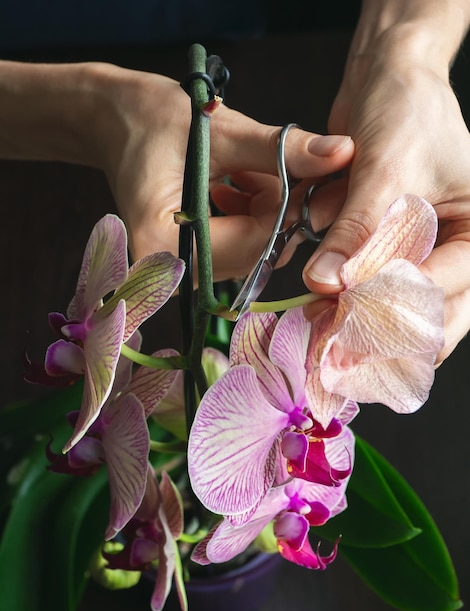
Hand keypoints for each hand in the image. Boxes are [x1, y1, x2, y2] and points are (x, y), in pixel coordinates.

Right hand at [96, 67, 353, 280]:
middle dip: (278, 209)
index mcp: (165, 242)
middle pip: (256, 252)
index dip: (290, 210)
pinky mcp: (189, 260)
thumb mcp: (221, 131)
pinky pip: (239, 246)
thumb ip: (281, 150)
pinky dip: (250, 214)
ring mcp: (181, 269)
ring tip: (247, 168)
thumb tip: (342, 153)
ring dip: (265, 208)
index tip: (310, 173)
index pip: (254, 243)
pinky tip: (238, 182)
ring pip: (253, 249)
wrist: (113, 123)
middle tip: (275, 163)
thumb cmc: (151, 119)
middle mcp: (172, 269)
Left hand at [302, 21, 469, 364]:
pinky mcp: (381, 249)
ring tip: (318, 340)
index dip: (396, 310)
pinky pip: (364, 286)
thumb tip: (329, 282)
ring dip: (354, 323)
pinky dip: (339, 297)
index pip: (443, 286)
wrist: (383, 80)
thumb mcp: (387, 168)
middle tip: (339, 356)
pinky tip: (314, 309)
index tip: (349, 326)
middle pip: (426, 314)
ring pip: (391, 308)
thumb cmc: (406, 111)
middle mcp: (452, 250)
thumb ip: (358, 228)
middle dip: (381, 334)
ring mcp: (416, 253)